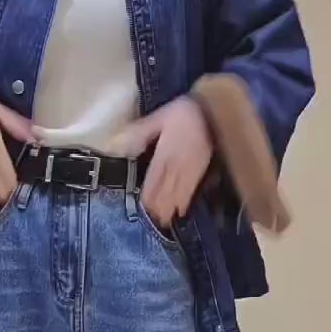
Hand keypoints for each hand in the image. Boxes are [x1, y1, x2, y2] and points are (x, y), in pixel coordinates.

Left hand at [108, 96, 212, 226]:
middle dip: (159, 207)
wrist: (212, 109)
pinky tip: (182, 211)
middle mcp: (177, 165)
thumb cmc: (182, 112)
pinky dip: (186, 202)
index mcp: (165, 153)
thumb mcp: (158, 117)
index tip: (143, 210)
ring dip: (170, 208)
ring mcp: (191, 169)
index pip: (154, 179)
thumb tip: (118, 145)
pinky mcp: (201, 170)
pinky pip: (192, 189)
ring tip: (164, 222)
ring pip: (178, 193)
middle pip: (166, 191)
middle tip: (153, 223)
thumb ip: (139, 132)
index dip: (148, 196)